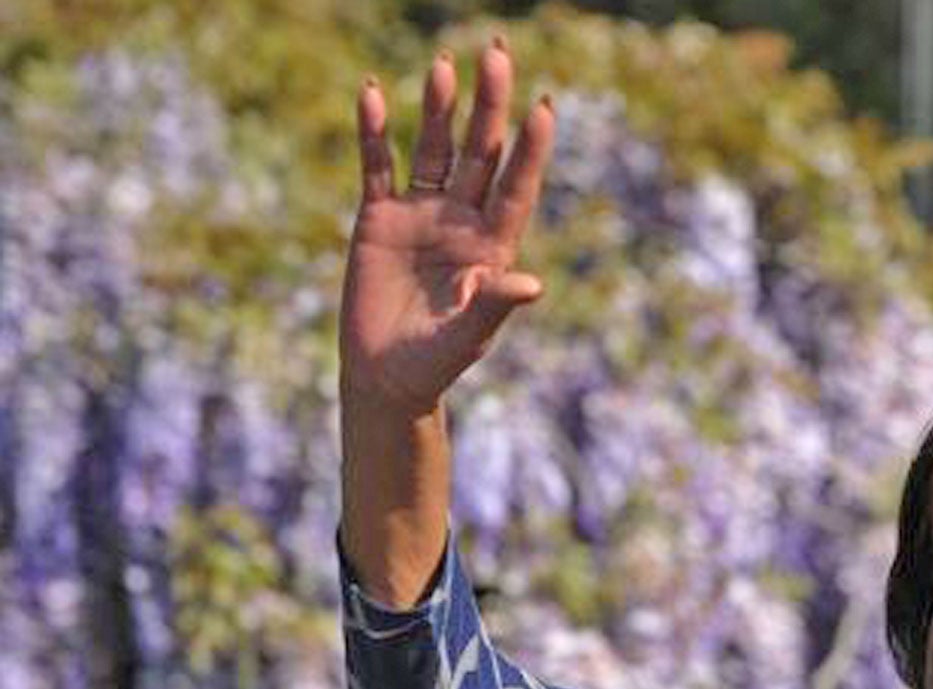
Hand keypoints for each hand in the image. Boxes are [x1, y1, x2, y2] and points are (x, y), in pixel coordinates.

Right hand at [341, 40, 553, 417]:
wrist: (385, 376)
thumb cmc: (435, 364)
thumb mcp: (467, 338)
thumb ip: (495, 308)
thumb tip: (533, 284)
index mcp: (492, 247)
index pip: (516, 187)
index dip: (530, 150)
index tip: (544, 107)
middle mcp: (461, 221)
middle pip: (480, 153)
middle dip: (490, 106)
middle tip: (498, 54)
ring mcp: (421, 214)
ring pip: (434, 150)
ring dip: (439, 108)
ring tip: (446, 64)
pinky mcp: (378, 218)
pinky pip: (378, 166)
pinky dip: (375, 133)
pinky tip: (374, 94)